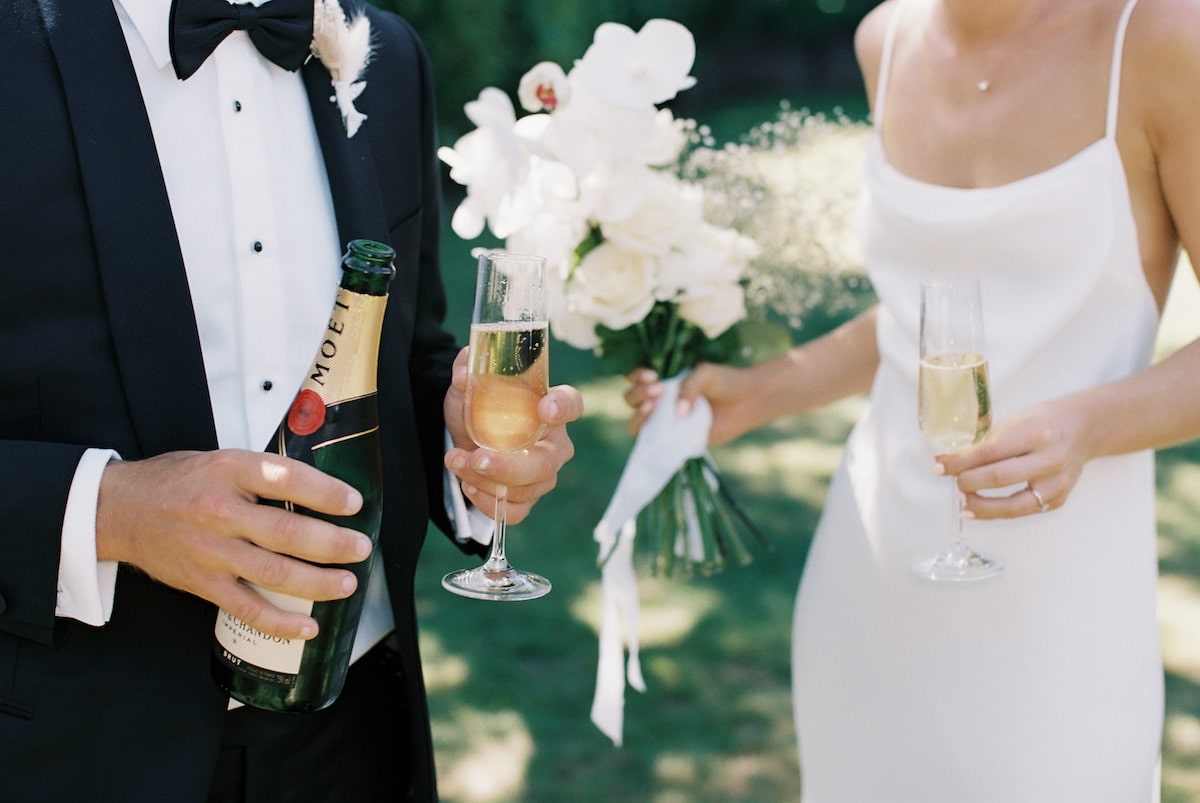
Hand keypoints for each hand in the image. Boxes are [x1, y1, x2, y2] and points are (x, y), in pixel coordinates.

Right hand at [96, 449, 370, 639]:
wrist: (120, 509)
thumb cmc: (179, 482)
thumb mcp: (222, 460)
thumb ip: (264, 474)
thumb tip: (322, 489)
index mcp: (229, 472)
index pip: (286, 479)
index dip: (325, 492)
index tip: (354, 502)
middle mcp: (220, 511)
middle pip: (286, 532)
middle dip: (332, 544)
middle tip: (361, 548)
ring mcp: (211, 551)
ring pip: (274, 573)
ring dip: (318, 583)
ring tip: (347, 584)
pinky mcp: (203, 583)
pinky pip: (247, 607)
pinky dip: (280, 621)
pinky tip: (307, 627)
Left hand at [444, 347, 583, 523]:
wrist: (467, 437)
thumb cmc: (479, 408)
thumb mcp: (468, 387)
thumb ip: (466, 373)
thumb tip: (462, 374)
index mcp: (549, 407)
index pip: (571, 404)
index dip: (563, 407)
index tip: (545, 408)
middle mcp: (554, 444)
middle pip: (546, 462)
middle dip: (510, 466)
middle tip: (477, 457)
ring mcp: (543, 475)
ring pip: (527, 489)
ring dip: (486, 480)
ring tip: (456, 461)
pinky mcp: (527, 498)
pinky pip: (517, 512)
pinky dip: (489, 503)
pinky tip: (469, 486)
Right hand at [624, 363, 754, 446]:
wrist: (747, 401)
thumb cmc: (724, 382)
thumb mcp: (704, 375)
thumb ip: (688, 387)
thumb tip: (677, 414)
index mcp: (661, 379)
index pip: (634, 377)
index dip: (636, 376)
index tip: (652, 375)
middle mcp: (659, 401)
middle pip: (631, 399)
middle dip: (639, 393)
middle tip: (658, 389)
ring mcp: (665, 422)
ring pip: (636, 423)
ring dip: (639, 415)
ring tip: (653, 407)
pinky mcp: (674, 440)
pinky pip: (655, 444)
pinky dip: (651, 439)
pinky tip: (660, 431)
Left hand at [936, 397, 1093, 518]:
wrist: (1083, 430)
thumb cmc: (1042, 422)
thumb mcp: (1015, 421)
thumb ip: (986, 440)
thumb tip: (948, 458)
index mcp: (1036, 433)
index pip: (989, 451)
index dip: (959, 461)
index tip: (939, 464)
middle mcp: (1050, 459)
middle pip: (998, 478)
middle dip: (967, 482)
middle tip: (951, 480)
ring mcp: (1057, 483)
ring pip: (1012, 505)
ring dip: (980, 505)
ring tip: (961, 500)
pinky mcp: (1059, 499)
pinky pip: (1022, 511)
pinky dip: (996, 513)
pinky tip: (977, 510)